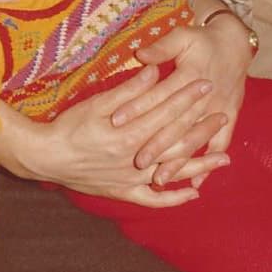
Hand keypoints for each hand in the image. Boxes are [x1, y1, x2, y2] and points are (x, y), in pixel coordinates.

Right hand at [0, 64, 228, 207]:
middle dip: (202, 126)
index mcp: (130, 133)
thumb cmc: (69, 126)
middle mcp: (136, 159)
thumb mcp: (97, 102)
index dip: (188, 97)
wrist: (46, 157)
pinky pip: (155, 199)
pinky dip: (175, 198)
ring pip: (173, 171)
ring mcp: (132, 179)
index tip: (206, 85)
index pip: (167, 112)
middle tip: (223, 114)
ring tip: (224, 158)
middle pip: (177, 140)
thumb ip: (128, 90)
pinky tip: (193, 193)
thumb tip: (154, 71)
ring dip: (200, 164)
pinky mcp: (124, 192)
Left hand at [133, 15, 249, 185]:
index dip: (138, 107)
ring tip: (159, 179)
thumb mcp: (182, 36)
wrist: (235, 43)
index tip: (116, 120)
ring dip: (178, 161)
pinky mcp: (228, 117)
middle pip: (177, 125)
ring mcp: (218, 110)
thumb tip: (140, 54)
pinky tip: (195, 185)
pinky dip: (207, 164)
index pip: (159, 96)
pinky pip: (220, 144)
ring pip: (195, 140)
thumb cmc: (203, 39)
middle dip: (157, 145)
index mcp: (190, 75)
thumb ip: (161, 47)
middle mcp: (205, 97)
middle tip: (137, 162)